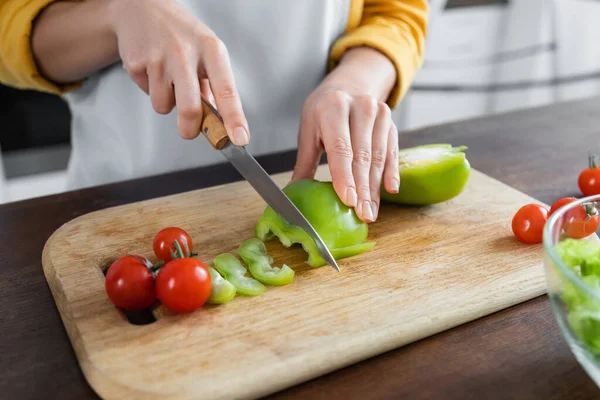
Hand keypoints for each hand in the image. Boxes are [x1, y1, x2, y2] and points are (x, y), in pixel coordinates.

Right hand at [108, 0, 248, 143]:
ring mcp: (158, 58)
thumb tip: (220, 123)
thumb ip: (214, 87)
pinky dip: (151, 89)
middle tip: (190, 131)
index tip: (240, 139)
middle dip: (190, 128)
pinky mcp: (136, 63)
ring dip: (168, 102)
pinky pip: (147, 94)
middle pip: (190, 108)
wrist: (141, 8)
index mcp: (211, 49)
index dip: (234, 118)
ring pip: (164, 106)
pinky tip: (153, 69)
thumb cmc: (182, 35)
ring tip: (168, 78)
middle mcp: (185, 52)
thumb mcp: (206, 52)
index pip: (227, 90)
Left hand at [292, 48, 399, 222]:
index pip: (340, 148)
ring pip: (378, 157)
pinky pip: (392, 151)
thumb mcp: (309, 131)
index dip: (345, 176)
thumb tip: (291, 194)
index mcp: (332, 108)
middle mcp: (359, 108)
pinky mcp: (391, 123)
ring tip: (370, 211)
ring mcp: (379, 114)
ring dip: (374, 188)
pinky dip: (391, 172)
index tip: (348, 200)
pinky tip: (389, 190)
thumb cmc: (324, 111)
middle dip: (362, 189)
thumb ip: (305, 163)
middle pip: (362, 156)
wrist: (350, 84)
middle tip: (362, 215)